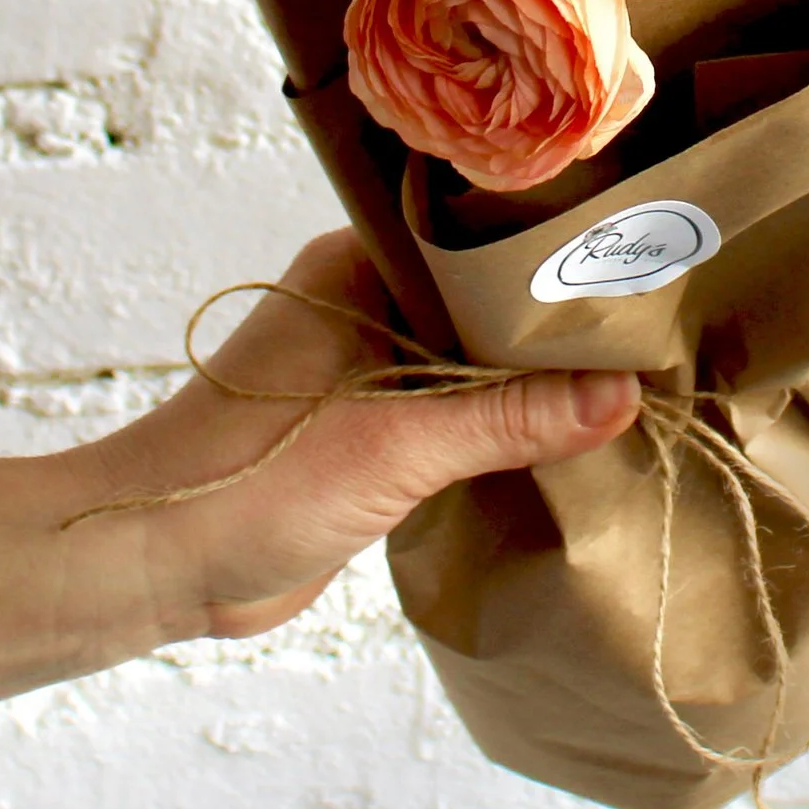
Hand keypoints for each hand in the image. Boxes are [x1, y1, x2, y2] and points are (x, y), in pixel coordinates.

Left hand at [68, 230, 639, 643]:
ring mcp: (367, 373)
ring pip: (474, 364)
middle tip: (656, 333)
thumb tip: (624, 393)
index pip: (477, 243)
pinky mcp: (368, 437)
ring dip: (532, 387)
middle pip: (485, 304)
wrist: (153, 565)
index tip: (636, 267)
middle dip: (556, 331)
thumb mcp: (397, 447)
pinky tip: (568, 445)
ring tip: (633, 386)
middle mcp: (365, 306)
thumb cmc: (251, 480)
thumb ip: (510, 417)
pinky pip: (456, 417)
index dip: (553, 260)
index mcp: (357, 268)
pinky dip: (504, 432)